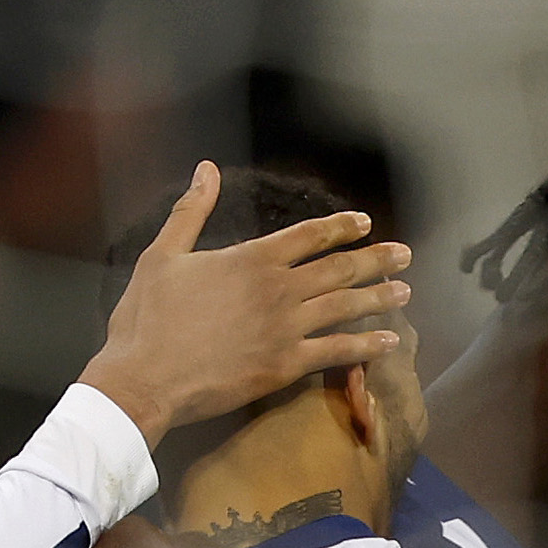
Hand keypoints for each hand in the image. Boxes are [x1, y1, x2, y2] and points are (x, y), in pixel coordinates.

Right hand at [79, 162, 408, 446]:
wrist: (144, 378)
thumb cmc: (147, 319)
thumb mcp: (161, 255)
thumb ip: (190, 211)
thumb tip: (205, 169)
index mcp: (252, 258)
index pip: (310, 235)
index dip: (341, 226)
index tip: (364, 223)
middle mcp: (278, 288)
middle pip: (339, 268)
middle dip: (376, 258)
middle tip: (404, 254)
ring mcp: (286, 328)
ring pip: (346, 306)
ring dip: (379, 296)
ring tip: (404, 290)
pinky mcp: (285, 366)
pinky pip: (337, 353)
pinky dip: (366, 346)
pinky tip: (388, 341)